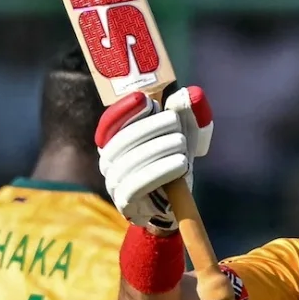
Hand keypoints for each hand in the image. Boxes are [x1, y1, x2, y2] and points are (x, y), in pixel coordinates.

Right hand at [95, 86, 212, 230]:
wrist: (173, 204)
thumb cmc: (172, 162)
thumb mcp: (182, 135)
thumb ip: (185, 113)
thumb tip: (190, 95)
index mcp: (115, 141)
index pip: (110, 122)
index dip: (124, 109)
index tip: (146, 100)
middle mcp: (108, 161)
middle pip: (121, 141)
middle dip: (149, 128)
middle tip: (175, 122)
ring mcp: (113, 183)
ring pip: (130, 163)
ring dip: (158, 149)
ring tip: (181, 144)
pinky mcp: (124, 203)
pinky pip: (137, 186)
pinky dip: (159, 172)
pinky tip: (180, 164)